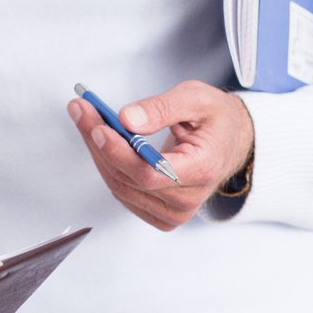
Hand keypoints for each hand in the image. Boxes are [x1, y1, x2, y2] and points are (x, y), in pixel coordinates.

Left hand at [68, 80, 255, 231]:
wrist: (231, 142)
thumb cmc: (217, 121)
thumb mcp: (197, 99)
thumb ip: (161, 108)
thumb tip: (127, 119)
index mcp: (202, 169)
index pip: (150, 172)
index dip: (119, 152)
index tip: (97, 126)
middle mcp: (188, 198)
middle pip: (128, 177)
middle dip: (99, 141)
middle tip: (82, 109)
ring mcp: (174, 211)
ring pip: (119, 185)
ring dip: (98, 151)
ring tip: (87, 118)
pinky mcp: (160, 213)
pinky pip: (122, 191)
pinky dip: (107, 164)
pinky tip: (100, 140)